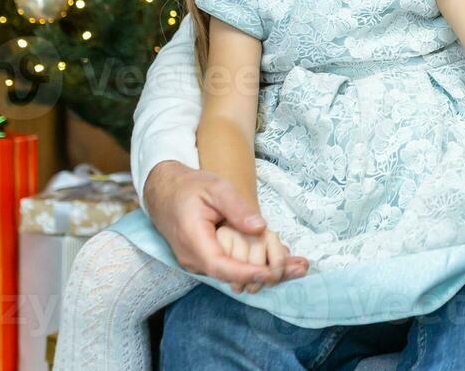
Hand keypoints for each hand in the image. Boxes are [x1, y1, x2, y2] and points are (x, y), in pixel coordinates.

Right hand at [142, 161, 307, 286]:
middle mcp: (193, 259)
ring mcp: (197, 263)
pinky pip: (229, 268)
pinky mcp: (204, 261)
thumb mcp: (216, 188)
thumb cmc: (190, 187)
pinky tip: (278, 262)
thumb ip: (237, 208)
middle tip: (300, 269)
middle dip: (266, 275)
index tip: (271, 272)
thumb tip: (260, 227)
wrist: (165, 193)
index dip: (246, 273)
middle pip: (231, 276)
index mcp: (193, 240)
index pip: (220, 266)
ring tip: (297, 267)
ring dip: (263, 272)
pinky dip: (253, 267)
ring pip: (232, 275)